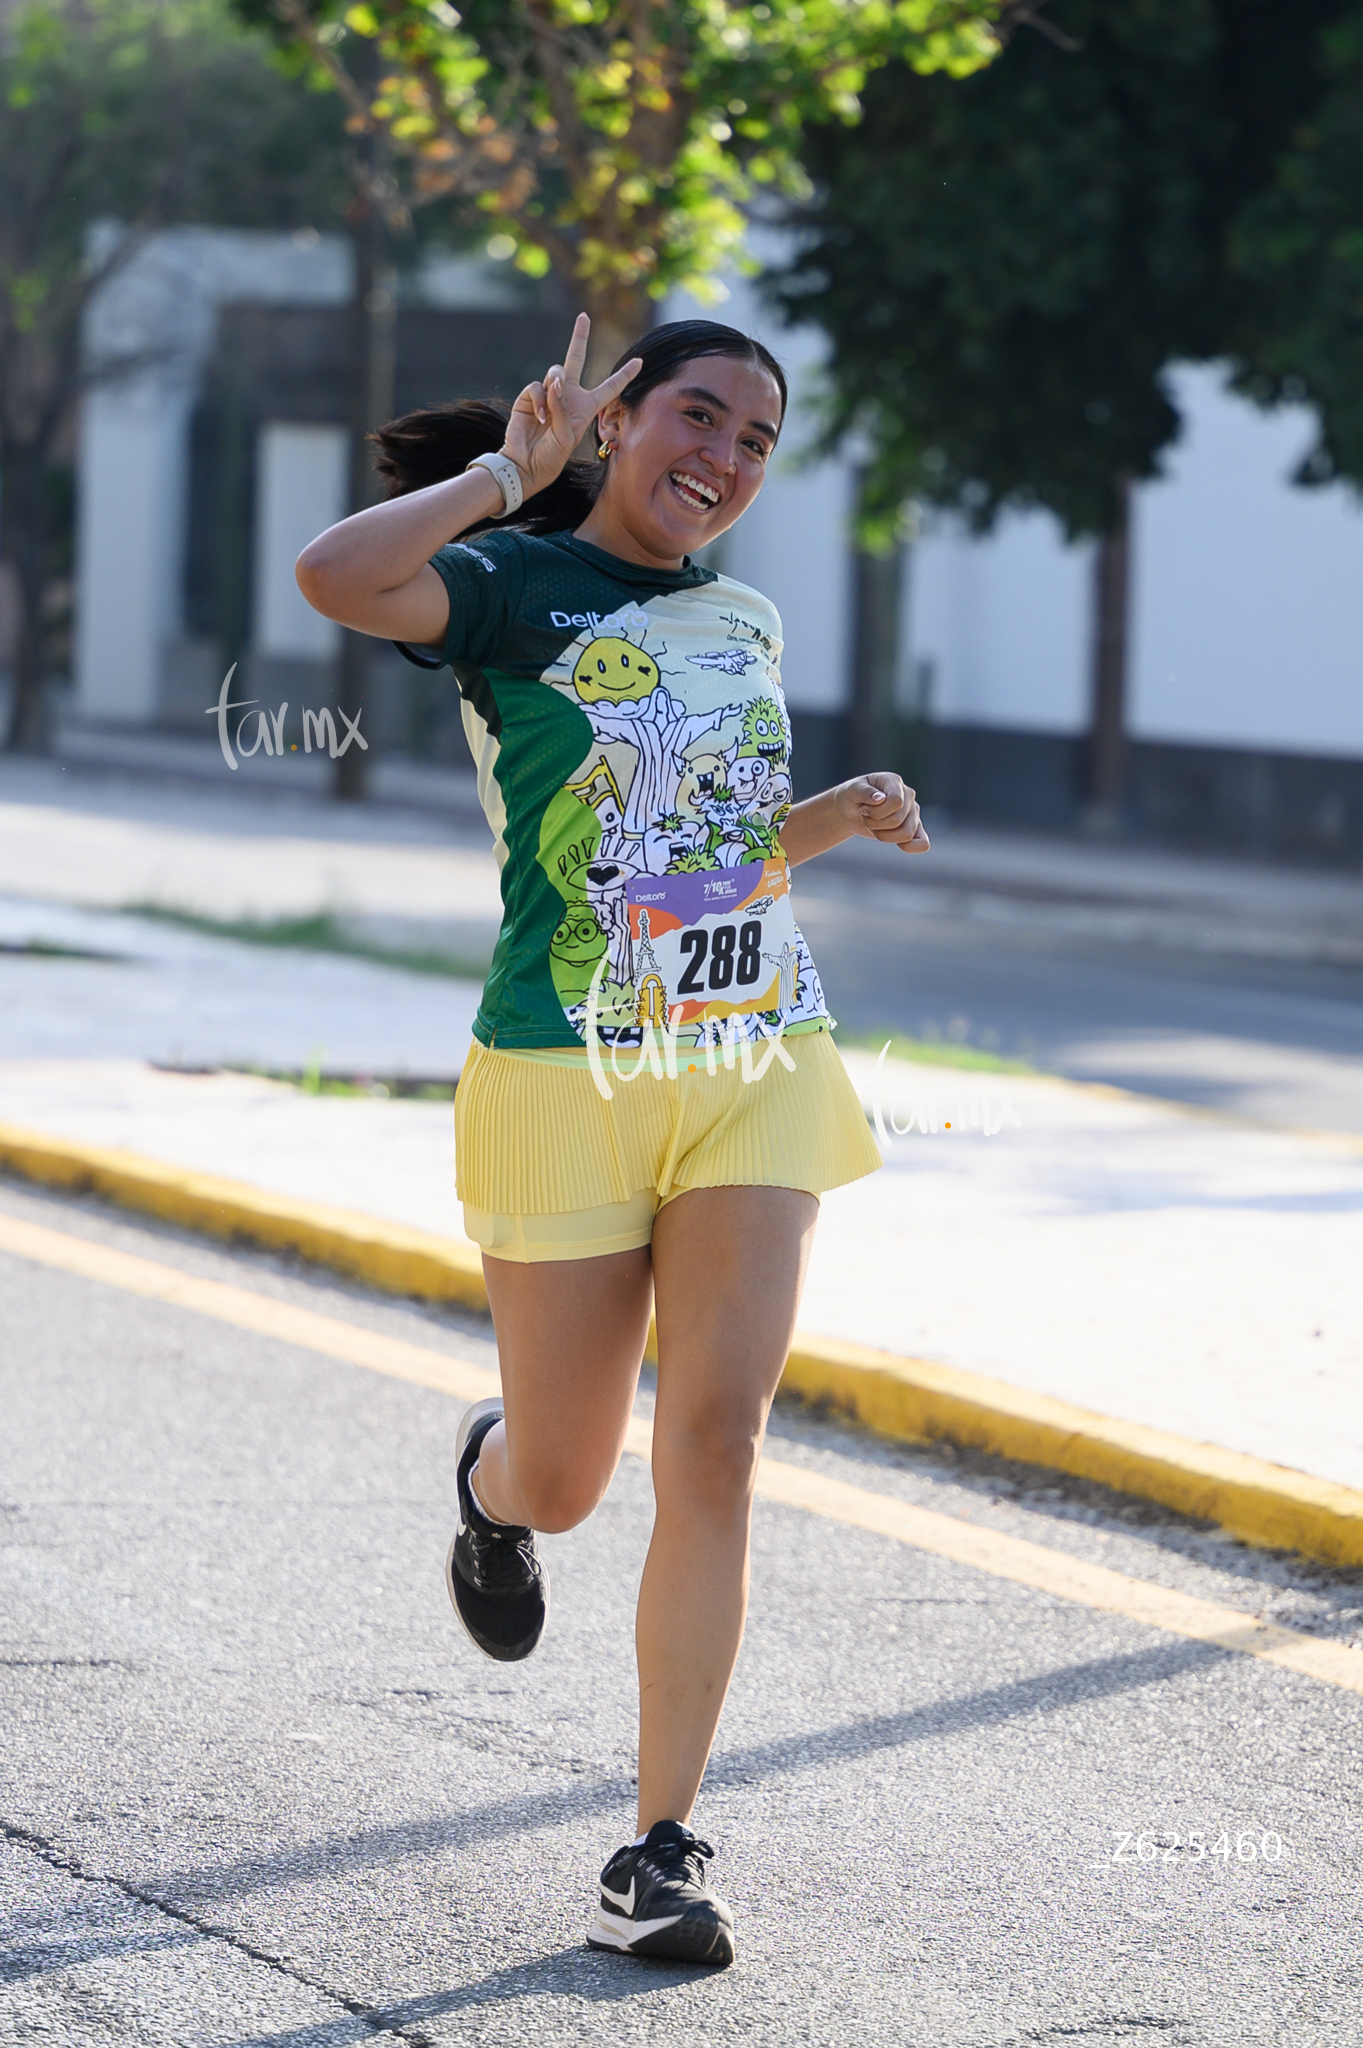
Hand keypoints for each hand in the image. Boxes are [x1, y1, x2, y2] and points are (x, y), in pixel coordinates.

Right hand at [502, 313, 642, 496]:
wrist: (525, 465)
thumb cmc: (551, 456)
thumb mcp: (567, 435)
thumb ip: (563, 407)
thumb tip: (555, 380)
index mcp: (586, 408)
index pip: (609, 387)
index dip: (625, 375)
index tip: (640, 361)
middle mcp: (568, 396)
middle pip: (576, 359)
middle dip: (580, 337)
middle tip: (584, 316)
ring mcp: (548, 394)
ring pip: (556, 372)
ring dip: (555, 390)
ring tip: (548, 417)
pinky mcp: (529, 396)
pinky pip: (537, 386)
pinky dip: (539, 401)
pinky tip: (539, 418)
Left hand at [833, 772, 929, 852]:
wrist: (850, 810)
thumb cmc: (851, 796)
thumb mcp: (852, 790)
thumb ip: (864, 792)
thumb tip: (880, 798)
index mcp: (894, 781)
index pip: (896, 802)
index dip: (876, 812)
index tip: (863, 808)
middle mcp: (908, 795)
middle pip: (897, 820)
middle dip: (875, 824)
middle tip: (865, 817)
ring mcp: (913, 812)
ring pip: (906, 834)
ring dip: (883, 836)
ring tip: (874, 826)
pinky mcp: (913, 828)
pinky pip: (923, 843)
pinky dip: (910, 847)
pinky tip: (896, 844)